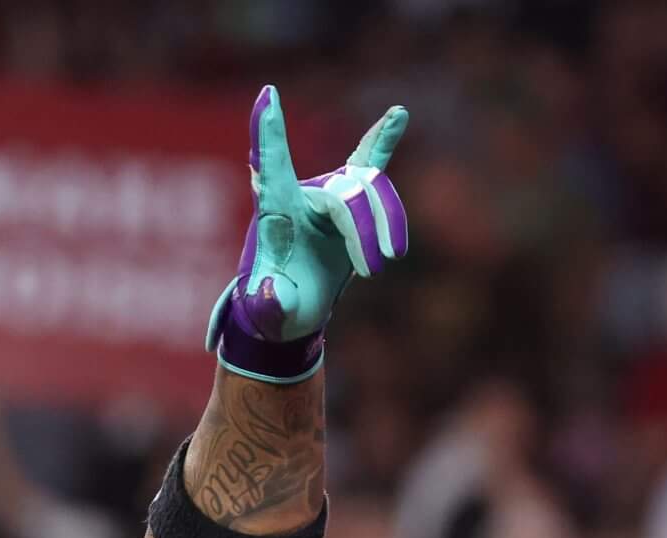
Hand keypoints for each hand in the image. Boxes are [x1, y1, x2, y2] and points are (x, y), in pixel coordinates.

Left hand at [209, 86, 408, 378]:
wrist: (295, 307)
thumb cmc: (276, 307)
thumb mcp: (269, 312)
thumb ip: (268, 304)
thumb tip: (274, 295)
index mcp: (276, 212)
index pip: (273, 167)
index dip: (270, 134)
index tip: (267, 96)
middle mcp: (303, 194)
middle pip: (345, 194)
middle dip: (364, 232)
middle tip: (370, 274)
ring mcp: (328, 193)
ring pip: (370, 188)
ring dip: (387, 223)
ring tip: (388, 260)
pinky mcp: (351, 199)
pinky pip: (369, 161)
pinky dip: (383, 139)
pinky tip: (399, 114)